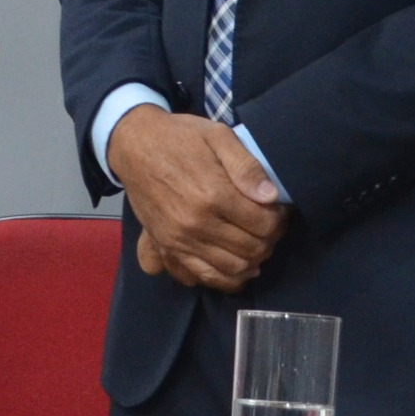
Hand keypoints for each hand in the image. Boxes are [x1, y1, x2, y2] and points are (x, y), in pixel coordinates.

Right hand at [108, 109, 288, 292]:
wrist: (134, 146)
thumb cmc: (180, 138)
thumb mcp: (218, 136)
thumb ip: (246, 166)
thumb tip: (271, 196)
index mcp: (213, 194)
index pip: (264, 224)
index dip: (279, 219)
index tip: (279, 210)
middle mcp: (197, 223)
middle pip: (252, 248)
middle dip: (270, 239)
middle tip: (270, 225)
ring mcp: (181, 240)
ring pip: (234, 268)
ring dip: (254, 260)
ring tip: (257, 242)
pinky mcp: (169, 247)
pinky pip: (205, 276)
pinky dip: (228, 279)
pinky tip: (240, 267)